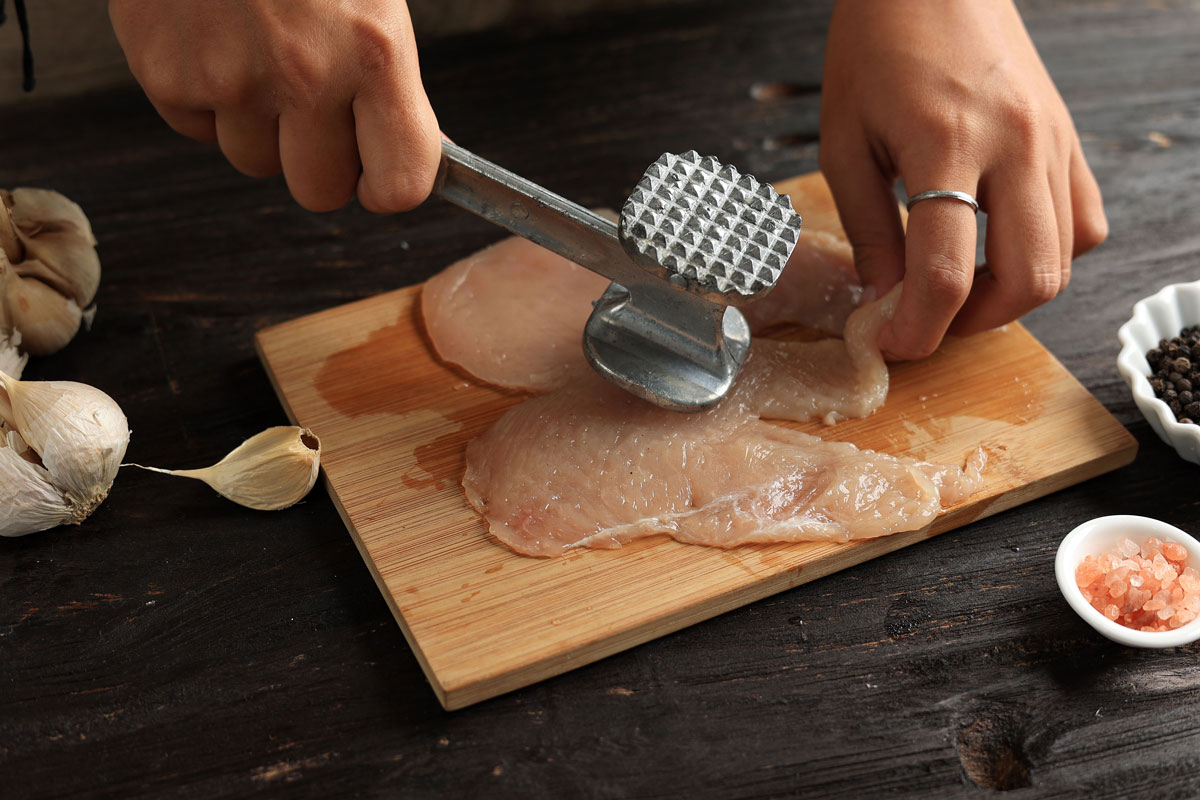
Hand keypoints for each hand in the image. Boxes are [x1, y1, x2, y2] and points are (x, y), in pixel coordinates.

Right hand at [109, 0, 440, 212]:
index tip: (380, 173)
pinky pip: (197, 129)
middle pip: (320, 191)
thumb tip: (405, 154)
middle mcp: (304, 75)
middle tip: (316, 108)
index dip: (389, 186)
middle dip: (322, 162)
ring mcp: (228, 79)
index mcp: (374, 52)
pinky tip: (216, 41)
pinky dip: (206, 100)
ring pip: (254, 162)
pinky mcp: (165, 74)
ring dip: (261, 127)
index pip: (400, 184)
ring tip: (259, 53)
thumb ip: (388, 80)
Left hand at [819, 0, 1107, 359]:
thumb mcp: (843, 142)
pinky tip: (999, 246)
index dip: (915, 329)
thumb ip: (867, 229)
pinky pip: (1083, 220)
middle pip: (1027, 280)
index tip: (889, 342)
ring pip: (1064, 258)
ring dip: (1011, 295)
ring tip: (958, 286)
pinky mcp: (1067, 137)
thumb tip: (885, 299)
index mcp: (945, 143)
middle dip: (972, 323)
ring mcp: (1051, 141)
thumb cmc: (875, 48)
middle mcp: (1015, 144)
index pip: (945, 273)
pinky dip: (1049, 252)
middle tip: (926, 320)